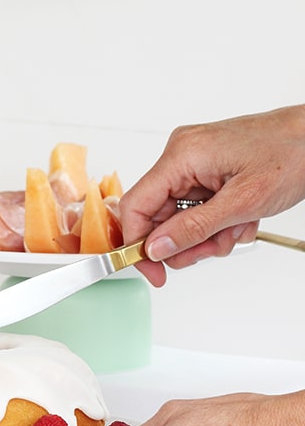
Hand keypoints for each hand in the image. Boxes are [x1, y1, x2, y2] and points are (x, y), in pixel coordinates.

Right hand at [119, 105, 304, 285]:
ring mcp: (194, 161)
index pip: (136, 205)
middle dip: (186, 240)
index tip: (153, 271)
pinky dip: (217, 220)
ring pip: (180, 215)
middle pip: (159, 214)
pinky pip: (197, 206)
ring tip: (236, 229)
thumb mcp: (242, 202)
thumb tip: (156, 248)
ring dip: (207, 233)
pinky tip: (240, 218)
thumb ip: (194, 229)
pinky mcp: (206, 168)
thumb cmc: (291, 154)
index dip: (138, 244)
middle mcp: (181, 154)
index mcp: (182, 155)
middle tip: (212, 249)